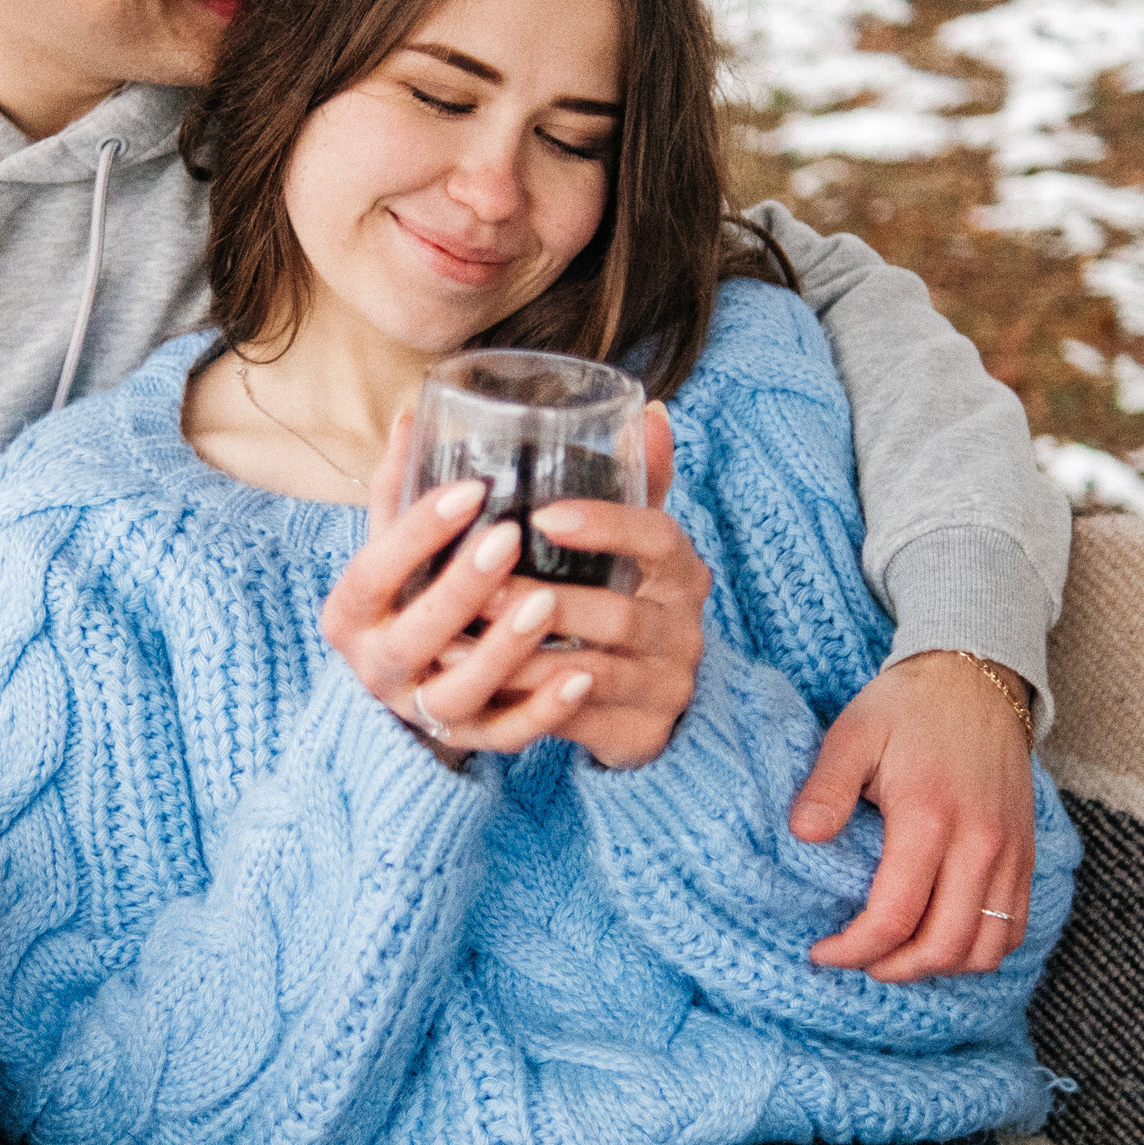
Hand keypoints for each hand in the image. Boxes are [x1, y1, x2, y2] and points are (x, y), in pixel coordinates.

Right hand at [322, 416, 598, 767]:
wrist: (403, 686)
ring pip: (457, 694)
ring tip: (549, 604)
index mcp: (352, 612)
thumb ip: (403, 488)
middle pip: (415, 634)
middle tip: (510, 538)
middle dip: (462, 588)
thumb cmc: (406, 595)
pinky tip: (582, 677)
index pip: (373, 571)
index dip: (417, 532)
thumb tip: (414, 413)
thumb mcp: (394, 547)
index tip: (472, 489)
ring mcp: (422, 710)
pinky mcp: (467, 741)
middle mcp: (377, 667)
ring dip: (504, 651)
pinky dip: (543, 712)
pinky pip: (504, 735)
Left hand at [480, 404, 708, 769]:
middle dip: (542, 602)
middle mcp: (685, 628)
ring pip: (593, 673)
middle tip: (477, 590)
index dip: (605, 525)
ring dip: (522, 658)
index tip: (542, 516)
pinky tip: (482, 689)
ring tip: (458, 641)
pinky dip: (530, 707)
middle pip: (618, 613)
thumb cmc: (624, 602)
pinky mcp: (643, 735)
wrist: (652, 700)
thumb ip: (634, 485)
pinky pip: (583, 724)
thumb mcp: (633, 547)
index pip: (657, 536)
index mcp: (682, 570)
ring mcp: (668, 685)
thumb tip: (648, 410)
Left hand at [789, 652, 1035, 980]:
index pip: (894, 915)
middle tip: (857, 961)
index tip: (823, 951)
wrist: (974, 680)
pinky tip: (940, 940)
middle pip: (944, 945)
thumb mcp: (854, 733)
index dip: (854, 948)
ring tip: (896, 957)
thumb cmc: (907, 708)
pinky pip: (1013, 927)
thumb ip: (827, 787)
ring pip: (986, 948)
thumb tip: (802, 836)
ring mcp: (1011, 853)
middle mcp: (980, 843)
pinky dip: (978, 950)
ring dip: (939, 967)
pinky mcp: (1025, 855)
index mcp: (930, 816)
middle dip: (894, 968)